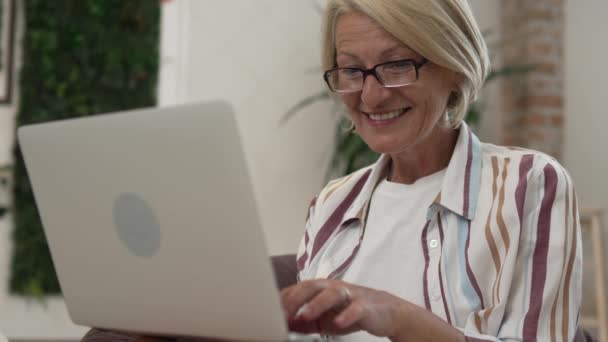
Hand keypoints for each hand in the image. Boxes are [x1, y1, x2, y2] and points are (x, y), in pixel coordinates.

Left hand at [281, 279, 408, 339]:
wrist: (385, 312)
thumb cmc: (350, 311)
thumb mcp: (323, 318)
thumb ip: (303, 321)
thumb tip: (282, 324)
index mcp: (320, 289)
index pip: (296, 290)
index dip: (282, 300)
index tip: (268, 313)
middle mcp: (333, 287)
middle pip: (311, 286)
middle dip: (295, 299)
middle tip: (282, 313)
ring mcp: (350, 294)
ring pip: (332, 293)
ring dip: (316, 304)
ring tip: (305, 316)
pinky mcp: (366, 305)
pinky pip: (356, 308)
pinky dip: (347, 315)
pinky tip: (339, 323)